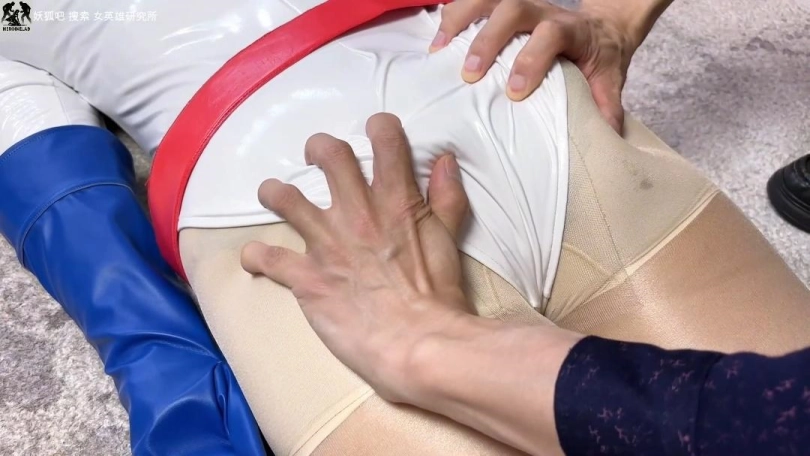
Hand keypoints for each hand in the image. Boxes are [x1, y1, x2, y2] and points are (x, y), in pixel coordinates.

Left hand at [240, 113, 470, 401]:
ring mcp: (327, 244)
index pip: (385, 141)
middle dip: (320, 148)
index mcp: (396, 201)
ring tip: (272, 193)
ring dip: (275, 193)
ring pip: (285, 198)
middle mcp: (357, 213)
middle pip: (329, 156)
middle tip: (317, 154)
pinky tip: (254, 258)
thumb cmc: (438, 297)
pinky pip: (267, 259)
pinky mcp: (306, 278)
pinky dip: (257, 257)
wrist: (417, 344)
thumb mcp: (450, 241)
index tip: (376, 130)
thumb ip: (446, 198)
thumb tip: (444, 159)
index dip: (379, 128)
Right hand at [431, 0, 669, 132]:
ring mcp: (521, 6)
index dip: (532, 59)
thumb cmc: (600, 57)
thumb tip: (607, 135)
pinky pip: (473, 2)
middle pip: (513, 8)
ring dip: (461, 21)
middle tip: (470, 74)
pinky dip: (452, 18)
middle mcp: (544, 11)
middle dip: (489, 39)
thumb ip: (607, 104)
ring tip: (439, 51)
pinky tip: (437, 43)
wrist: (601, 28)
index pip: (551, 35)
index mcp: (571, 29)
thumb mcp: (609, 79)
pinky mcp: (502, 8)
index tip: (515, 92)